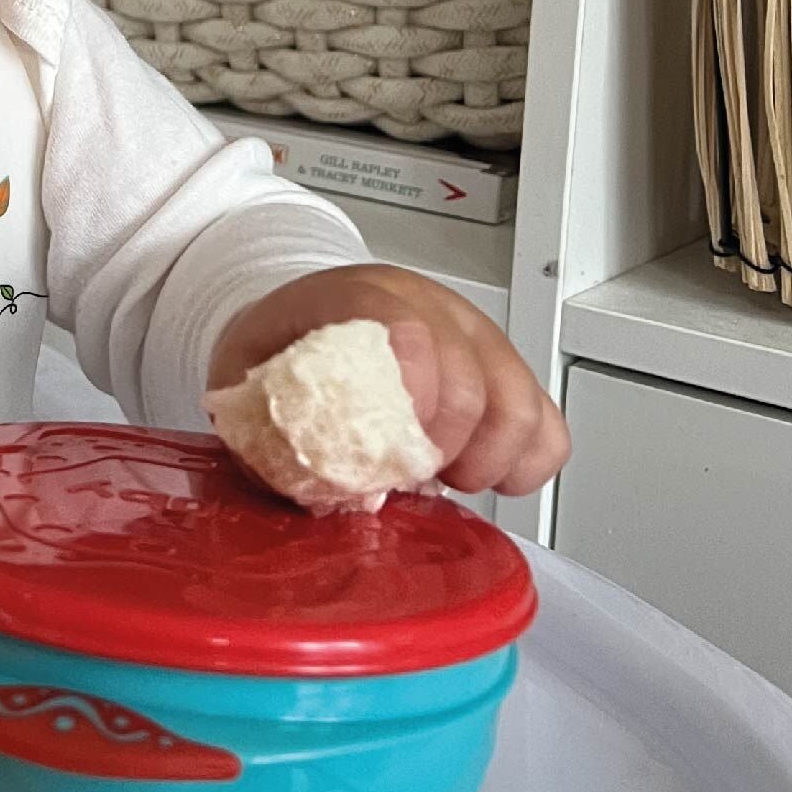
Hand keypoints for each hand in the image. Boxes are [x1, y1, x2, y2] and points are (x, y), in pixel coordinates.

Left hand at [208, 263, 568, 497]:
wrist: (306, 317)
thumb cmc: (280, 350)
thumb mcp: (244, 379)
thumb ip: (266, 434)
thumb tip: (318, 494)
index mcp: (355, 297)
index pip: (401, 325)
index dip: (411, 389)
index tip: (397, 448)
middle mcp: (428, 307)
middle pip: (469, 379)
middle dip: (441, 449)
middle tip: (406, 478)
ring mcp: (476, 336)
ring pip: (519, 404)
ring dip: (485, 461)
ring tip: (442, 477)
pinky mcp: (506, 369)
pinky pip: (547, 424)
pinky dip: (525, 463)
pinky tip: (481, 475)